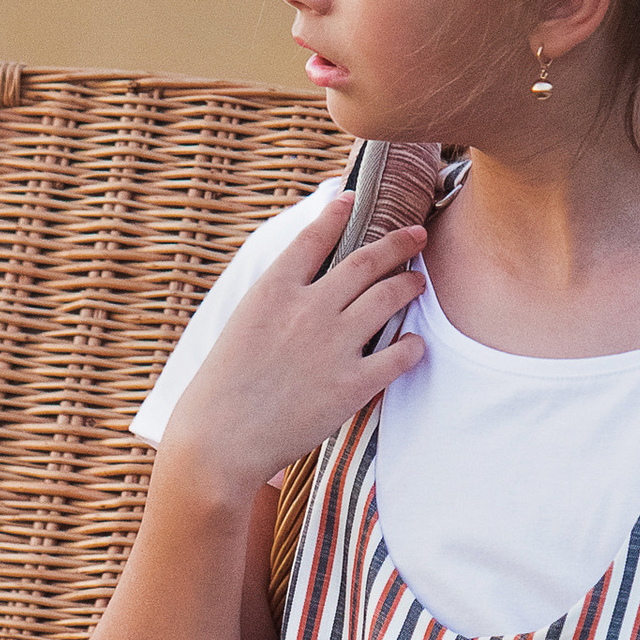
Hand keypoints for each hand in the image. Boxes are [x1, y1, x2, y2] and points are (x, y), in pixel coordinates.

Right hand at [163, 184, 428, 502]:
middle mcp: (309, 309)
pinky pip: (399, 355)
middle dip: (398, 243)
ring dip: (410, 285)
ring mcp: (334, 345)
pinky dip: (412, 346)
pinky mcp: (352, 385)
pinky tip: (415, 344)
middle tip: (417, 235)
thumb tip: (300, 286)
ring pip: (389, 298)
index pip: (313, 237)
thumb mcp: (240, 327)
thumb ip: (274, 302)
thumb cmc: (221, 390)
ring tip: (419, 282)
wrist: (220, 441)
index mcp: (274, 291)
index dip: (337, 214)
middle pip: (366, 262)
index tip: (352, 199)